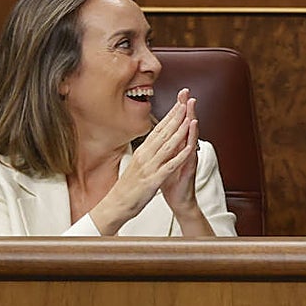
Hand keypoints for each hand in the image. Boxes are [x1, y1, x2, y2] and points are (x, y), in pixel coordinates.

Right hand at [88, 89, 198, 234]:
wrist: (116, 205)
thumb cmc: (128, 187)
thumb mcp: (138, 165)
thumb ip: (146, 153)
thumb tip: (154, 142)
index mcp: (143, 151)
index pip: (158, 129)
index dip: (170, 115)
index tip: (180, 102)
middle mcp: (145, 156)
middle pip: (163, 132)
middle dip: (176, 116)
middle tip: (186, 100)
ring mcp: (149, 167)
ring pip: (167, 145)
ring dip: (179, 131)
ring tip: (190, 118)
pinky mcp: (153, 180)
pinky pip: (169, 166)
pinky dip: (179, 156)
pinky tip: (189, 149)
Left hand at [159, 89, 199, 213]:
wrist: (179, 201)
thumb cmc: (172, 182)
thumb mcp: (166, 162)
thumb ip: (167, 148)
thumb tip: (163, 135)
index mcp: (177, 148)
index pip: (177, 125)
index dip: (177, 110)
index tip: (178, 94)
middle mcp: (185, 150)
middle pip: (186, 126)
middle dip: (186, 109)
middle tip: (186, 93)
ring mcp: (189, 157)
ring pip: (190, 135)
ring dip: (191, 119)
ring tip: (191, 104)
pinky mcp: (190, 166)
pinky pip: (190, 149)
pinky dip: (192, 138)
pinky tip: (193, 127)